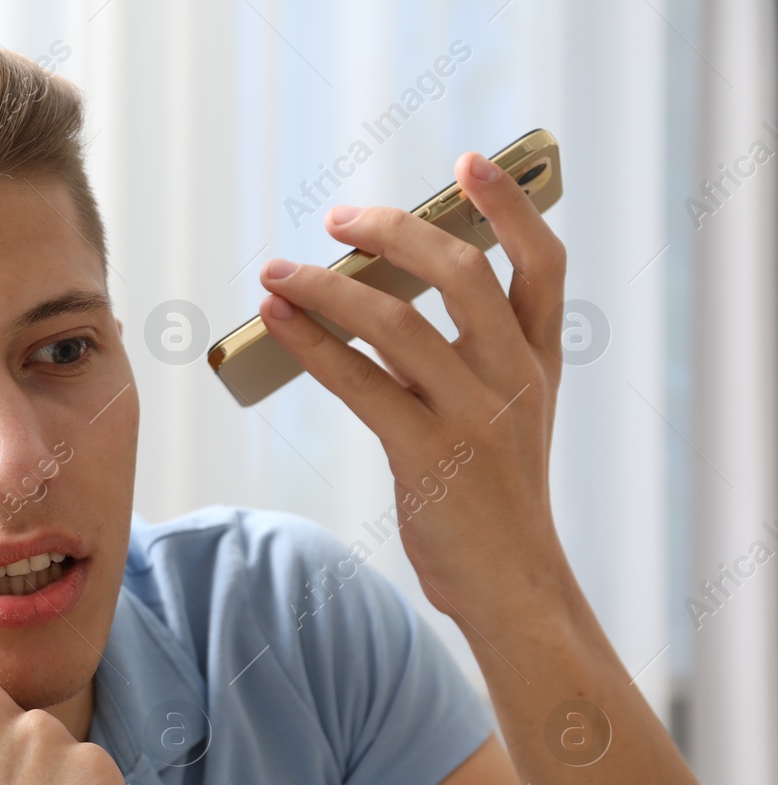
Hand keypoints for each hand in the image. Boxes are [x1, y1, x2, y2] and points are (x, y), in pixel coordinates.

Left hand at [256, 151, 577, 624]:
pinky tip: (276, 321)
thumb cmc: (496, 498)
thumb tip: (382, 302)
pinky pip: (359, 383)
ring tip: (276, 271)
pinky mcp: (427, 455)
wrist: (515, 585)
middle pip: (459, 273)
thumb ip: (467, 361)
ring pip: (395, 322)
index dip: (509, 205)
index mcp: (540, 362)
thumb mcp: (507, 418)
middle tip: (340, 218)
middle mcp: (513, 379)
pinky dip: (311, 345)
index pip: (543, 262)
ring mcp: (473, 416)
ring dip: (326, 287)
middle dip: (394, 232)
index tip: (469, 164)